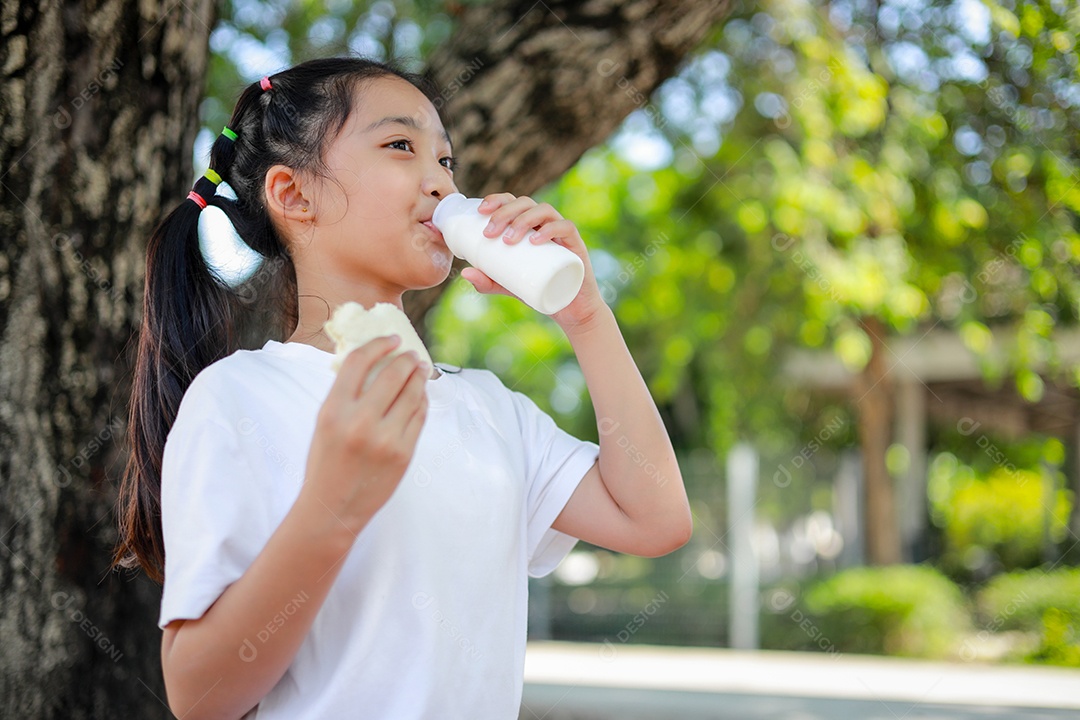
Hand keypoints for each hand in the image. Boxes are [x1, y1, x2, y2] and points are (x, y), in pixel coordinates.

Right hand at [301, 336, 428, 534]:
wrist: (333, 507)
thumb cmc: (326, 462)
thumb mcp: (324, 423)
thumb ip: (345, 395)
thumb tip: (374, 362)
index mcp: (333, 411)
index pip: (358, 362)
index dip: (378, 345)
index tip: (391, 339)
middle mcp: (360, 422)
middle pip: (392, 375)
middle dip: (406, 359)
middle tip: (412, 354)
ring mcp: (386, 439)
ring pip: (412, 394)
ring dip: (419, 377)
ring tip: (421, 370)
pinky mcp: (404, 453)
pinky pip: (419, 417)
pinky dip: (421, 402)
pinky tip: (421, 395)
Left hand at [465, 192, 607, 331]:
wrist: (568, 309)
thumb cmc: (538, 290)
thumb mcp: (507, 285)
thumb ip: (487, 281)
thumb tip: (464, 273)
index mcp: (529, 225)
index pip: (513, 202)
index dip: (497, 200)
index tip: (480, 212)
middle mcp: (545, 223)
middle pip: (525, 203)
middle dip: (504, 213)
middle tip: (489, 233)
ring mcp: (561, 232)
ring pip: (543, 211)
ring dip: (522, 220)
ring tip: (508, 240)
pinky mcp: (576, 245)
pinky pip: (565, 228)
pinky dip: (549, 230)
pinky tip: (534, 240)